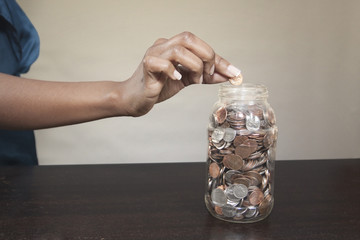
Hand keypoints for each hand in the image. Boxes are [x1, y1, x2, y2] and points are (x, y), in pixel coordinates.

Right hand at [122, 32, 241, 116]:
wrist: (134, 99)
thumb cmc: (158, 87)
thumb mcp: (186, 80)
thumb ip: (204, 76)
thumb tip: (227, 75)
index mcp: (173, 46)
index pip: (199, 44)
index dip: (218, 58)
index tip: (234, 72)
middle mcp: (163, 46)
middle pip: (188, 38)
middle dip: (207, 57)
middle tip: (208, 75)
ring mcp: (153, 54)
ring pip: (179, 50)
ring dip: (194, 66)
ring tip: (195, 81)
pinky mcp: (146, 66)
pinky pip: (161, 63)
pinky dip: (173, 71)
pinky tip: (177, 80)